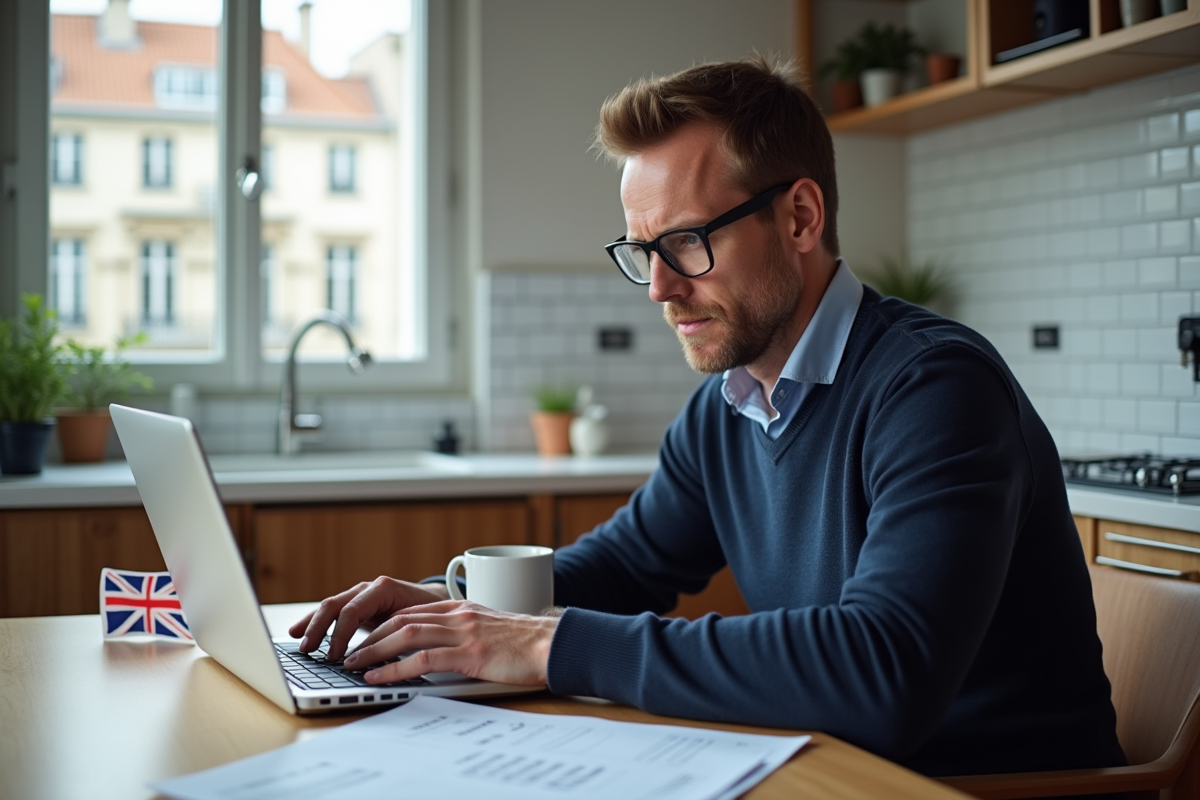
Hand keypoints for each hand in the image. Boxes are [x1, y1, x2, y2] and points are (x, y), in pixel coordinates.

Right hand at [287, 577, 450, 660]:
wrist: (436, 601)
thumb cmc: (430, 612)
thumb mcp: (419, 622)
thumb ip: (400, 634)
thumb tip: (382, 657)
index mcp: (383, 589)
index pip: (353, 610)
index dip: (340, 634)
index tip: (334, 656)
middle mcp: (368, 589)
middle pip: (335, 605)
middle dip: (318, 628)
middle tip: (308, 650)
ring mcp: (359, 595)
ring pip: (329, 607)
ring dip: (312, 625)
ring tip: (298, 642)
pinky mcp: (355, 605)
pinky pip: (332, 613)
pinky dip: (315, 622)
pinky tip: (298, 632)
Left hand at [342, 599, 557, 685]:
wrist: (553, 644)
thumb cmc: (525, 644)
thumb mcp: (489, 630)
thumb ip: (464, 633)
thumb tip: (440, 650)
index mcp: (461, 609)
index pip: (411, 613)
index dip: (383, 626)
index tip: (365, 640)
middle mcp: (458, 616)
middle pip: (402, 621)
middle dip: (371, 637)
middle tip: (349, 653)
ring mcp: (463, 633)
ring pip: (406, 636)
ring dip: (375, 651)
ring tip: (355, 664)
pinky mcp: (470, 653)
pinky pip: (423, 659)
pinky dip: (395, 668)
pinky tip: (381, 677)